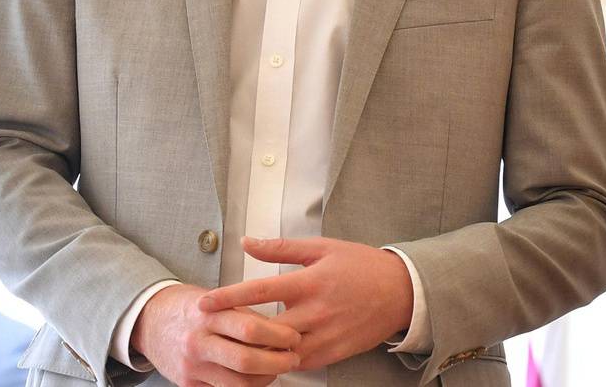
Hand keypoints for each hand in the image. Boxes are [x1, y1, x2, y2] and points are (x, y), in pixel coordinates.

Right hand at [131, 283, 300, 386]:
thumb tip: (281, 330)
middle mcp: (198, 342)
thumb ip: (246, 315)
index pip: (250, 328)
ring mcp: (192, 366)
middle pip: (246, 360)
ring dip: (265, 379)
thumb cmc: (188, 308)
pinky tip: (255, 378)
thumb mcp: (218, 300)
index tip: (294, 337)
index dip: (279, 336)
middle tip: (292, 359)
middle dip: (277, 363)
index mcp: (209, 315)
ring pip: (238, 383)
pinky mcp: (188, 384)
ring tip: (276, 369)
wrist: (150, 320)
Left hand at [198, 237, 415, 369]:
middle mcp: (316, 311)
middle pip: (266, 330)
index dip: (228, 298)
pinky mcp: (335, 352)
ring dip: (258, 351)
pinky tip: (268, 356)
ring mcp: (326, 335)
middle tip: (214, 331)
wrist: (402, 291)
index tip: (204, 304)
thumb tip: (246, 242)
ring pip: (281, 352)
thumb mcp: (322, 248)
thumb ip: (280, 248)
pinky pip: (300, 363)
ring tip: (236, 346)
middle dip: (237, 332)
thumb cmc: (361, 266)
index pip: (260, 291)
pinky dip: (281, 361)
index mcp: (310, 282)